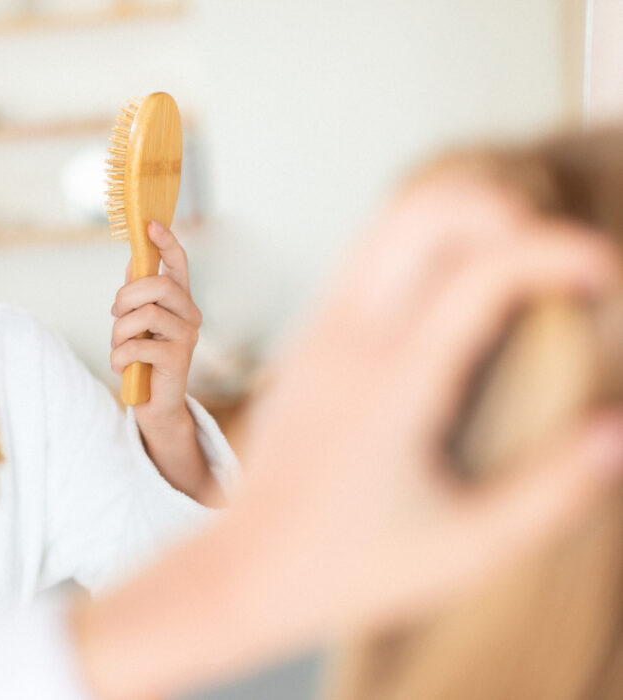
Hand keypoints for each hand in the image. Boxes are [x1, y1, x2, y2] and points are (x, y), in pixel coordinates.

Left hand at [73, 173, 622, 699]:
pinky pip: (363, 259)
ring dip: (459, 219)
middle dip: (505, 208)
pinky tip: (458, 294)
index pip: (482, 268)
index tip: (603, 275)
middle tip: (558, 257)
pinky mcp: (304, 341)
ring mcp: (317, 333)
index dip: (558, 250)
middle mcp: (347, 340)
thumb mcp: (468, 549)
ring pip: (386, 223)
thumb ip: (552, 491)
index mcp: (392, 384)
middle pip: (423, 213)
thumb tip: (619, 429)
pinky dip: (421, 247)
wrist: (242, 572)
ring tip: (517, 263)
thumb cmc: (349, 569)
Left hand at [110, 221, 201, 429]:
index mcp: (179, 301)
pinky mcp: (177, 358)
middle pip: (157, 284)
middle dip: (126, 297)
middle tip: (116, 316)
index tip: (150, 224)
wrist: (154, 403)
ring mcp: (186, 336)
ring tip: (118, 347)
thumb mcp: (136, 323)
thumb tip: (133, 260)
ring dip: (120, 331)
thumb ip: (137, 295)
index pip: (178, 264)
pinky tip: (121, 365)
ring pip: (146, 313)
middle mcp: (189, 314)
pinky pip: (138, 345)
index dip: (166, 242)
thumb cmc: (144, 359)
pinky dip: (120, 356)